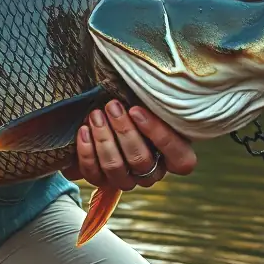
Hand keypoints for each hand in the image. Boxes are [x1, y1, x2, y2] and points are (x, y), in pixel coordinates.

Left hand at [63, 100, 196, 191]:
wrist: (112, 118)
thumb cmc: (140, 107)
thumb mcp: (154, 104)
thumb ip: (157, 102)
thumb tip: (148, 82)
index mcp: (175, 158)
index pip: (179, 159)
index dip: (159, 135)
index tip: (136, 110)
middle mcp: (152, 173)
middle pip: (141, 161)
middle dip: (124, 131)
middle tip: (112, 106)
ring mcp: (127, 180)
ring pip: (115, 168)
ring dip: (103, 140)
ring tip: (95, 115)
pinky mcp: (103, 181)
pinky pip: (93, 173)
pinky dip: (87, 152)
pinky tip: (84, 130)